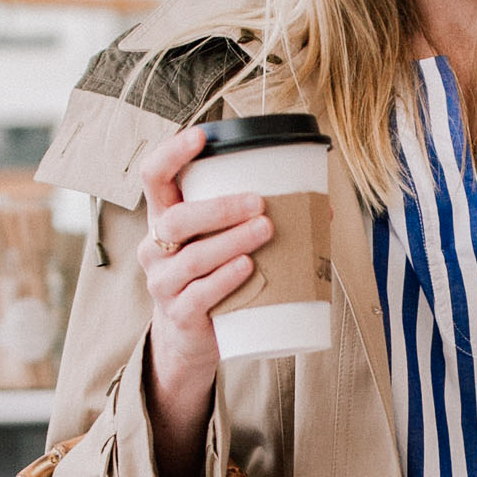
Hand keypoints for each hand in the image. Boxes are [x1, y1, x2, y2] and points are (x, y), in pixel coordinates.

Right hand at [137, 124, 272, 476]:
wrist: (191, 339)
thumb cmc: (212, 279)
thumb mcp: (219, 245)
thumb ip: (252, 221)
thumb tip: (323, 209)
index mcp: (164, 218)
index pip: (153, 176)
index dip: (172, 152)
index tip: (201, 137)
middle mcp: (156, 248)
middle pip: (177, 220)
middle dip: (220, 208)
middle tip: (260, 203)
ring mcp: (163, 283)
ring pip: (192, 258)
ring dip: (231, 241)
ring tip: (265, 231)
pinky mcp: (179, 315)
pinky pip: (199, 295)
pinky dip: (224, 280)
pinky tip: (247, 268)